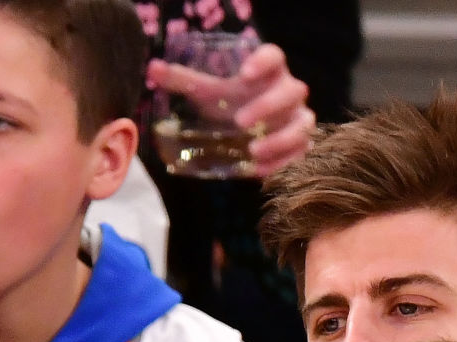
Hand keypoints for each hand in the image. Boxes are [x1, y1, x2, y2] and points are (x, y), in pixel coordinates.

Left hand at [147, 40, 315, 175]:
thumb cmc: (230, 104)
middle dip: (268, 106)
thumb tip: (152, 69)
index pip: (275, 56)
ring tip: (253, 151)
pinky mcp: (300, 143)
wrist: (248, 131)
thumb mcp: (207, 93)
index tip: (245, 74)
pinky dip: (283, 162)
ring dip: (280, 138)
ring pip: (303, 123)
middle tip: (240, 122)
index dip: (264, 62)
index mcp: (268, 72)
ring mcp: (298, 118)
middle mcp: (288, 92)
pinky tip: (260, 170)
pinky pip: (301, 152)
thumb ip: (183, 80)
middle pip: (293, 90)